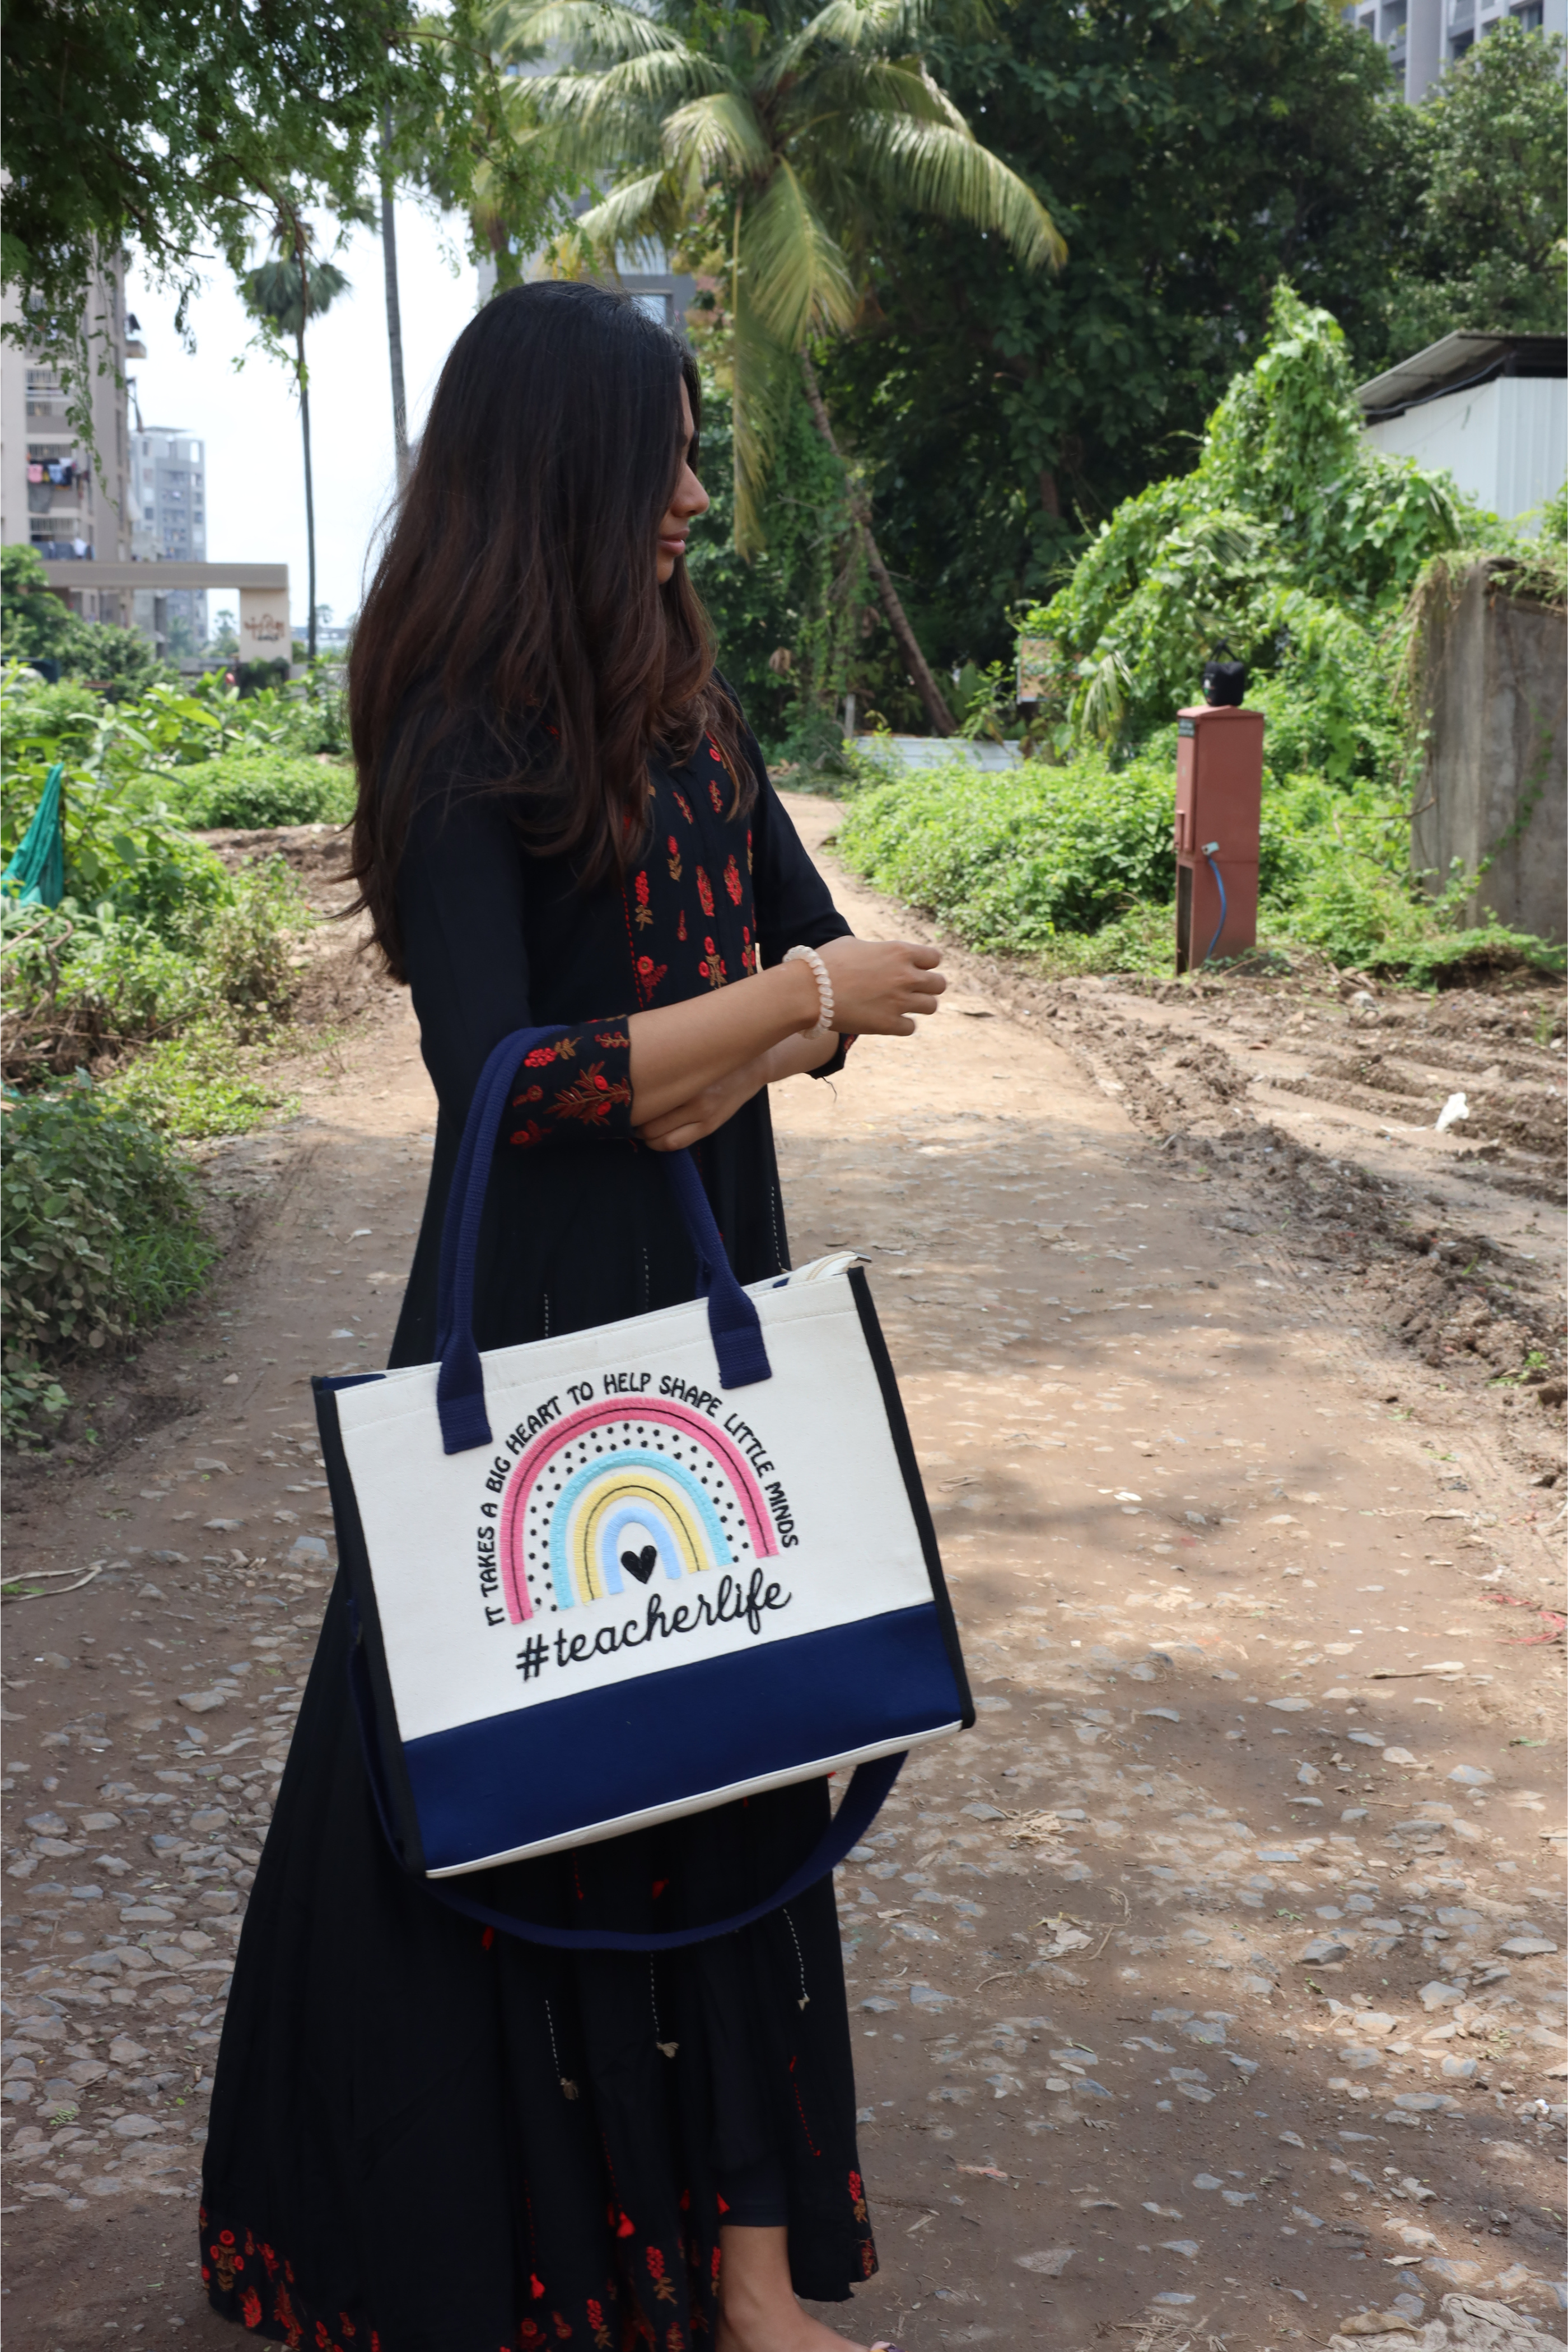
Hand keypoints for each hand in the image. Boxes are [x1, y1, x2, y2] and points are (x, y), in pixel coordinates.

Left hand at [635, 1052, 769, 1152]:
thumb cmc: (714, 1056)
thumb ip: (666, 1069)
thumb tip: (634, 1081)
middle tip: (627, 1117)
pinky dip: (660, 1144)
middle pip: (649, 1123)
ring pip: (661, 1138)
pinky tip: (655, 1137)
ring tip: (640, 1129)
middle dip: (634, 1124)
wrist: (753, 1065)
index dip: (628, 1106)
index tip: (621, 1103)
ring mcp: (703, 1115)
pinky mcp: (710, 1126)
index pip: (646, 1101)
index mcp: (686, 1078)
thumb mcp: (690, 1057)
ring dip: (645, 1138)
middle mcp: (694, 1099)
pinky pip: (677, 1144)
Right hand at [814, 936, 943, 1035]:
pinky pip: (910, 1027)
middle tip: (912, 990)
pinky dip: (902, 1025)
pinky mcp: (888, 1024)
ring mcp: (899, 1001)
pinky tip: (887, 1020)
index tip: (914, 969)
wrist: (809, 990)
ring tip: (902, 1006)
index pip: (935, 958)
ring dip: (919, 1006)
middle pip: (940, 984)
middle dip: (928, 987)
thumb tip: (879, 957)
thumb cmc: (825, 963)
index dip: (926, 964)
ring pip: (931, 1006)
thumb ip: (877, 951)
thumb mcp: (854, 945)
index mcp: (899, 952)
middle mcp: (905, 976)